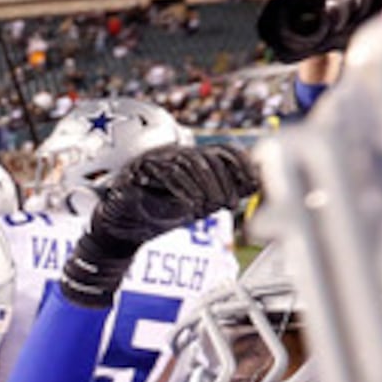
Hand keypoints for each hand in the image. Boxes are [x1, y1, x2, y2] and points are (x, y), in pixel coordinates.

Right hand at [88, 143, 258, 247]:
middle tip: (230, 204)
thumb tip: (255, 183)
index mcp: (191, 157)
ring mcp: (154, 159)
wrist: (125, 231)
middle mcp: (174, 153)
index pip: (222, 150)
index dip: (240, 163)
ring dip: (204, 186)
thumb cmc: (161, 215)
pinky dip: (181, 189)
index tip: (254, 183)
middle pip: (206, 157)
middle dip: (223, 182)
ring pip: (187, 162)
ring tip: (209, 208)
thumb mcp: (199, 205)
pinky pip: (164, 172)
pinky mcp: (137, 171)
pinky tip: (190, 205)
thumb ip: (223, 192)